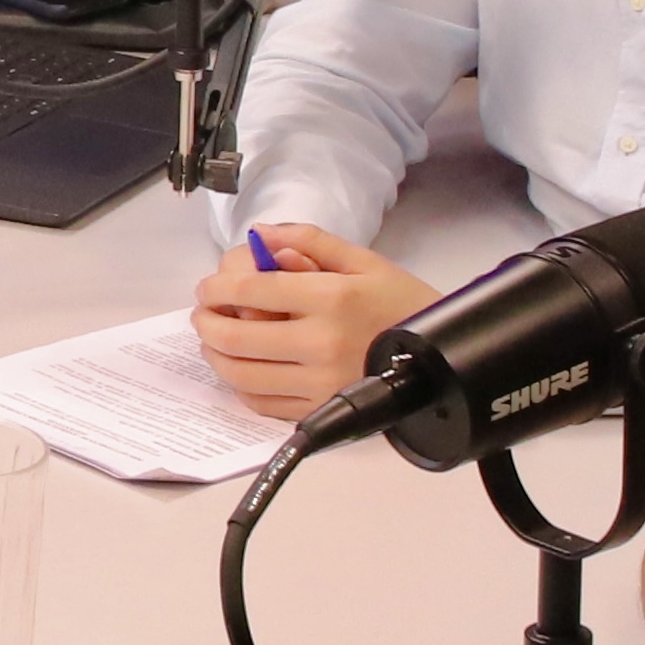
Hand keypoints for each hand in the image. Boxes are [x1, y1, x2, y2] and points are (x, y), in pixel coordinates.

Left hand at [190, 222, 438, 415]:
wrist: (441, 360)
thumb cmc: (404, 306)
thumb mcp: (364, 261)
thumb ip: (309, 242)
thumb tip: (262, 235)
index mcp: (332, 298)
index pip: (252, 289)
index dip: (217, 287)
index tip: (208, 288)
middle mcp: (321, 342)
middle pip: (237, 336)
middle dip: (207, 322)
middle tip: (203, 314)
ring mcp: (320, 382)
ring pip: (243, 374)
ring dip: (216, 356)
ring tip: (214, 341)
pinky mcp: (321, 409)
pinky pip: (263, 403)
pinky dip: (241, 386)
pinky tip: (241, 369)